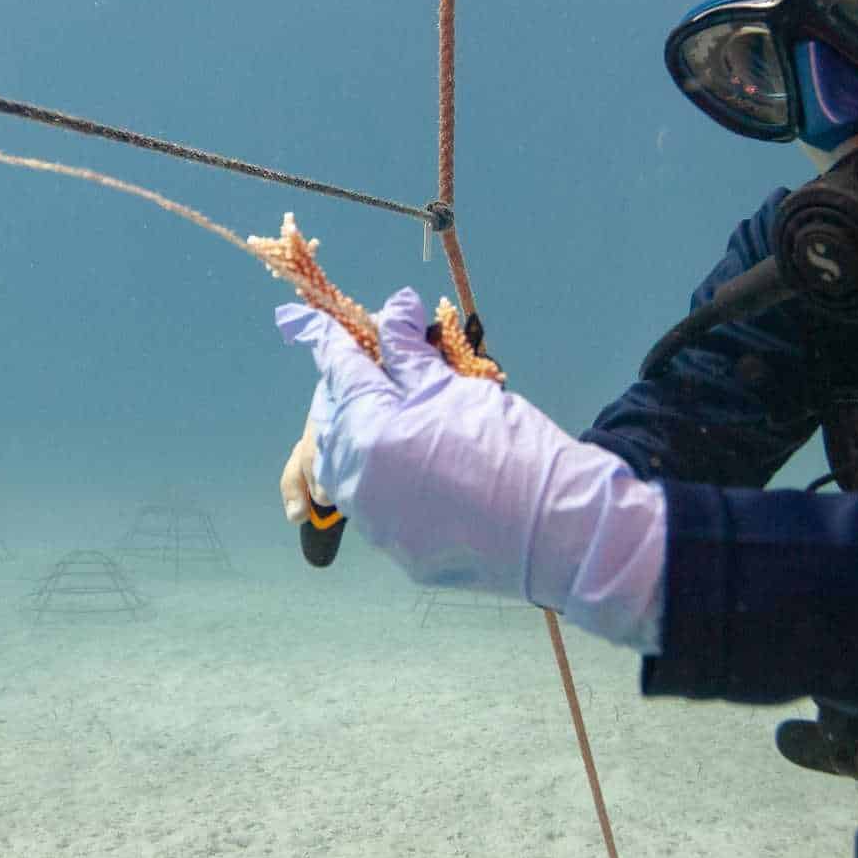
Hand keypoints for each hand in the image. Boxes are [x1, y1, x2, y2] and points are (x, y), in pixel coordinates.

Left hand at [275, 288, 665, 650]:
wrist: (557, 531)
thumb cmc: (512, 449)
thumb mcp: (457, 389)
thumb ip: (411, 351)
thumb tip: (394, 309)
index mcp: (368, 428)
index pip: (338, 369)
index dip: (323, 337)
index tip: (299, 318)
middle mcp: (357, 479)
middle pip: (331, 420)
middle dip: (347, 389)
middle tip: (379, 367)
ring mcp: (374, 520)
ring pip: (346, 465)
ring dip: (361, 434)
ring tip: (397, 415)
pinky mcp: (397, 548)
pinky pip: (374, 502)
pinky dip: (385, 475)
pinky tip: (421, 463)